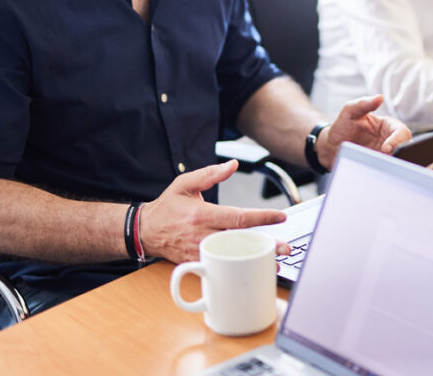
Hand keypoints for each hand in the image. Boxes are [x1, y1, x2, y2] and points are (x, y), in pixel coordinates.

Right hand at [139, 160, 287, 262]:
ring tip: (276, 259)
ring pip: (233, 257)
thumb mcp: (185, 184)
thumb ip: (210, 174)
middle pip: (240, 242)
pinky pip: (221, 267)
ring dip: (255, 259)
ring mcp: (200, 252)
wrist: (145, 231)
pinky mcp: (198, 263)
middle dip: (265, 245)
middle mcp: (202, 235)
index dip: (261, 218)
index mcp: (202, 215)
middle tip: (286, 247)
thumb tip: (232, 165)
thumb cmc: (167, 207)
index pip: (237, 217)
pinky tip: (254, 267)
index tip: (280, 216)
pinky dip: (238, 267)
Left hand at [317, 95, 411, 169]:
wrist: (331, 148)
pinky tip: (379, 174)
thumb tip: (379, 97)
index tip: (386, 147)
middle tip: (389, 160)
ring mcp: (386, 156)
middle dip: (401, 154)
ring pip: (399, 162)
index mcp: (388, 126)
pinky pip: (388, 172)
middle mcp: (390, 141)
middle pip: (406, 149)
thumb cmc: (342, 126)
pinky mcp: (380, 168)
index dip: (397, 140)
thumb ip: (363, 103)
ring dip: (395, 165)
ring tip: (386, 169)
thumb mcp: (350, 112)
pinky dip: (387, 174)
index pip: (401, 132)